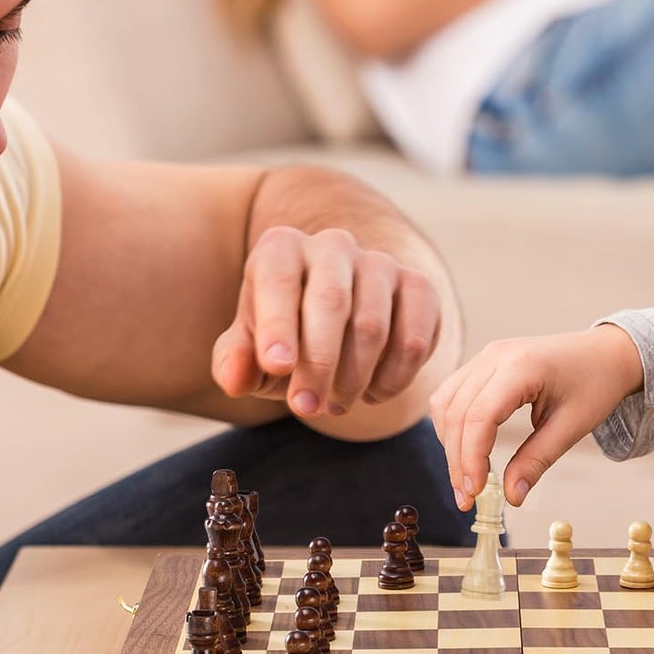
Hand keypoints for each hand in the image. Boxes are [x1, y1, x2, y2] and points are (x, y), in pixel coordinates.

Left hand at [212, 226, 439, 418]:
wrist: (338, 324)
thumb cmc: (284, 336)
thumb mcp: (250, 350)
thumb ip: (234, 362)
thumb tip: (235, 379)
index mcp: (281, 248)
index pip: (279, 280)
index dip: (278, 325)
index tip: (276, 367)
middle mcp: (333, 245)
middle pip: (332, 302)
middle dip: (318, 364)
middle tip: (306, 408)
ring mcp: (381, 263)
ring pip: (373, 327)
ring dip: (353, 379)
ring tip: (334, 404)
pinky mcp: (419, 288)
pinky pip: (414, 339)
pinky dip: (393, 379)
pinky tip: (372, 393)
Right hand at [430, 325, 645, 510]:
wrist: (605, 353)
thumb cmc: (595, 384)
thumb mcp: (572, 427)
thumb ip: (537, 461)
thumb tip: (510, 498)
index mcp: (521, 366)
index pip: (479, 416)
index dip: (471, 459)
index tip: (475, 494)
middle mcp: (495, 355)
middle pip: (456, 412)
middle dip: (457, 460)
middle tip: (467, 498)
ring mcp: (486, 355)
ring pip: (445, 403)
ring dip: (449, 443)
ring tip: (467, 479)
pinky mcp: (483, 362)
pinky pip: (452, 394)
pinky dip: (452, 425)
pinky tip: (466, 451)